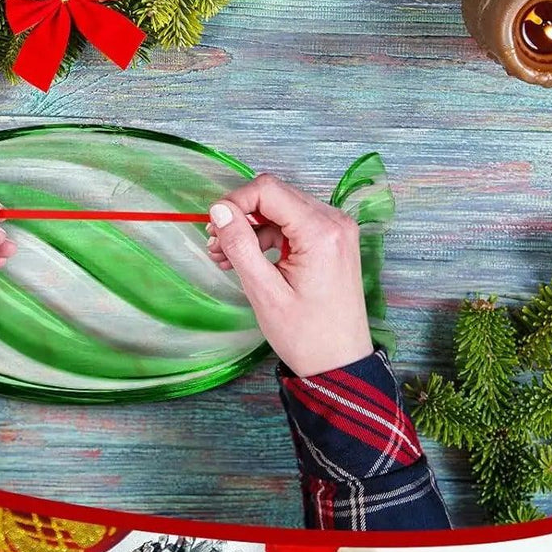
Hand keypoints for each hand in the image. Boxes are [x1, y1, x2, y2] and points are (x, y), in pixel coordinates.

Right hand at [206, 174, 373, 377]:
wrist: (339, 361)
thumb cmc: (305, 334)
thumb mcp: (264, 291)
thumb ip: (241, 245)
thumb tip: (219, 210)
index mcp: (320, 231)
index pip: (268, 190)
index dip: (234, 202)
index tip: (212, 227)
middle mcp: (334, 221)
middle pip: (276, 196)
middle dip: (240, 216)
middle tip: (214, 244)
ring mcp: (336, 230)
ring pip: (282, 210)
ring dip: (252, 228)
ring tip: (226, 257)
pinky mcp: (332, 241)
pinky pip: (294, 226)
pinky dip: (268, 238)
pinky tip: (249, 260)